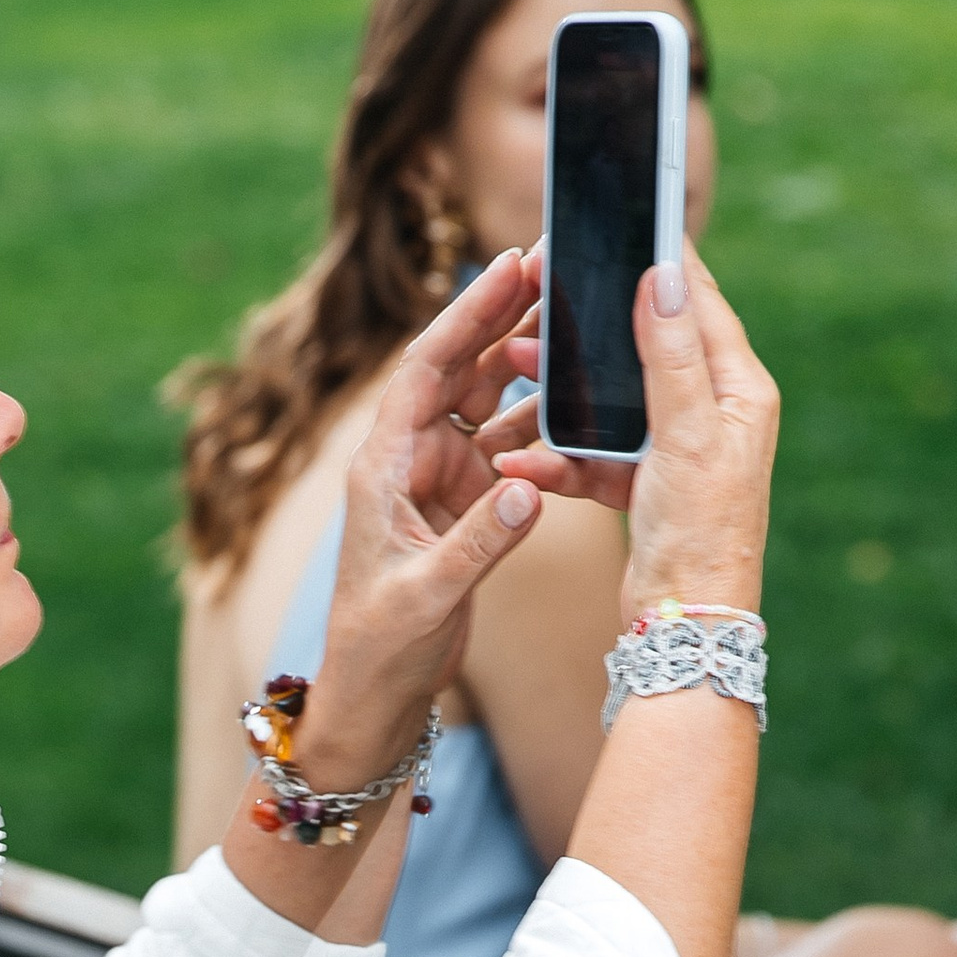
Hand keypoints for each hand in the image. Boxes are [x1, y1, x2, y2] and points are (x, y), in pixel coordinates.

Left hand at [289, 247, 547, 790]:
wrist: (377, 693)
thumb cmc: (381, 645)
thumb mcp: (429, 594)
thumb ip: (480, 541)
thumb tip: (532, 488)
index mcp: (385, 467)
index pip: (426, 370)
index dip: (466, 315)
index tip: (508, 265)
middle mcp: (410, 460)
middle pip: (459, 368)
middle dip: (503, 316)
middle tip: (553, 263)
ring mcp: (440, 478)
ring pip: (488, 401)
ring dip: (528, 361)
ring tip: (575, 314)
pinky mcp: (467, 503)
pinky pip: (509, 445)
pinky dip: (542, 421)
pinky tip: (580, 395)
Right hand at [495, 239, 778, 625]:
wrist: (685, 625)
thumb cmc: (700, 534)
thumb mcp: (686, 437)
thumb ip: (672, 356)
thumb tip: (664, 275)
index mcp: (736, 390)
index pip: (697, 302)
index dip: (657, 262)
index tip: (617, 223)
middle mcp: (710, 414)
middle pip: (644, 346)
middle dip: (589, 330)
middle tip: (541, 299)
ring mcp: (674, 451)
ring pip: (609, 400)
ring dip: (560, 393)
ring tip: (513, 371)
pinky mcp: (642, 487)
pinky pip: (593, 455)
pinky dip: (558, 457)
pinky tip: (520, 459)